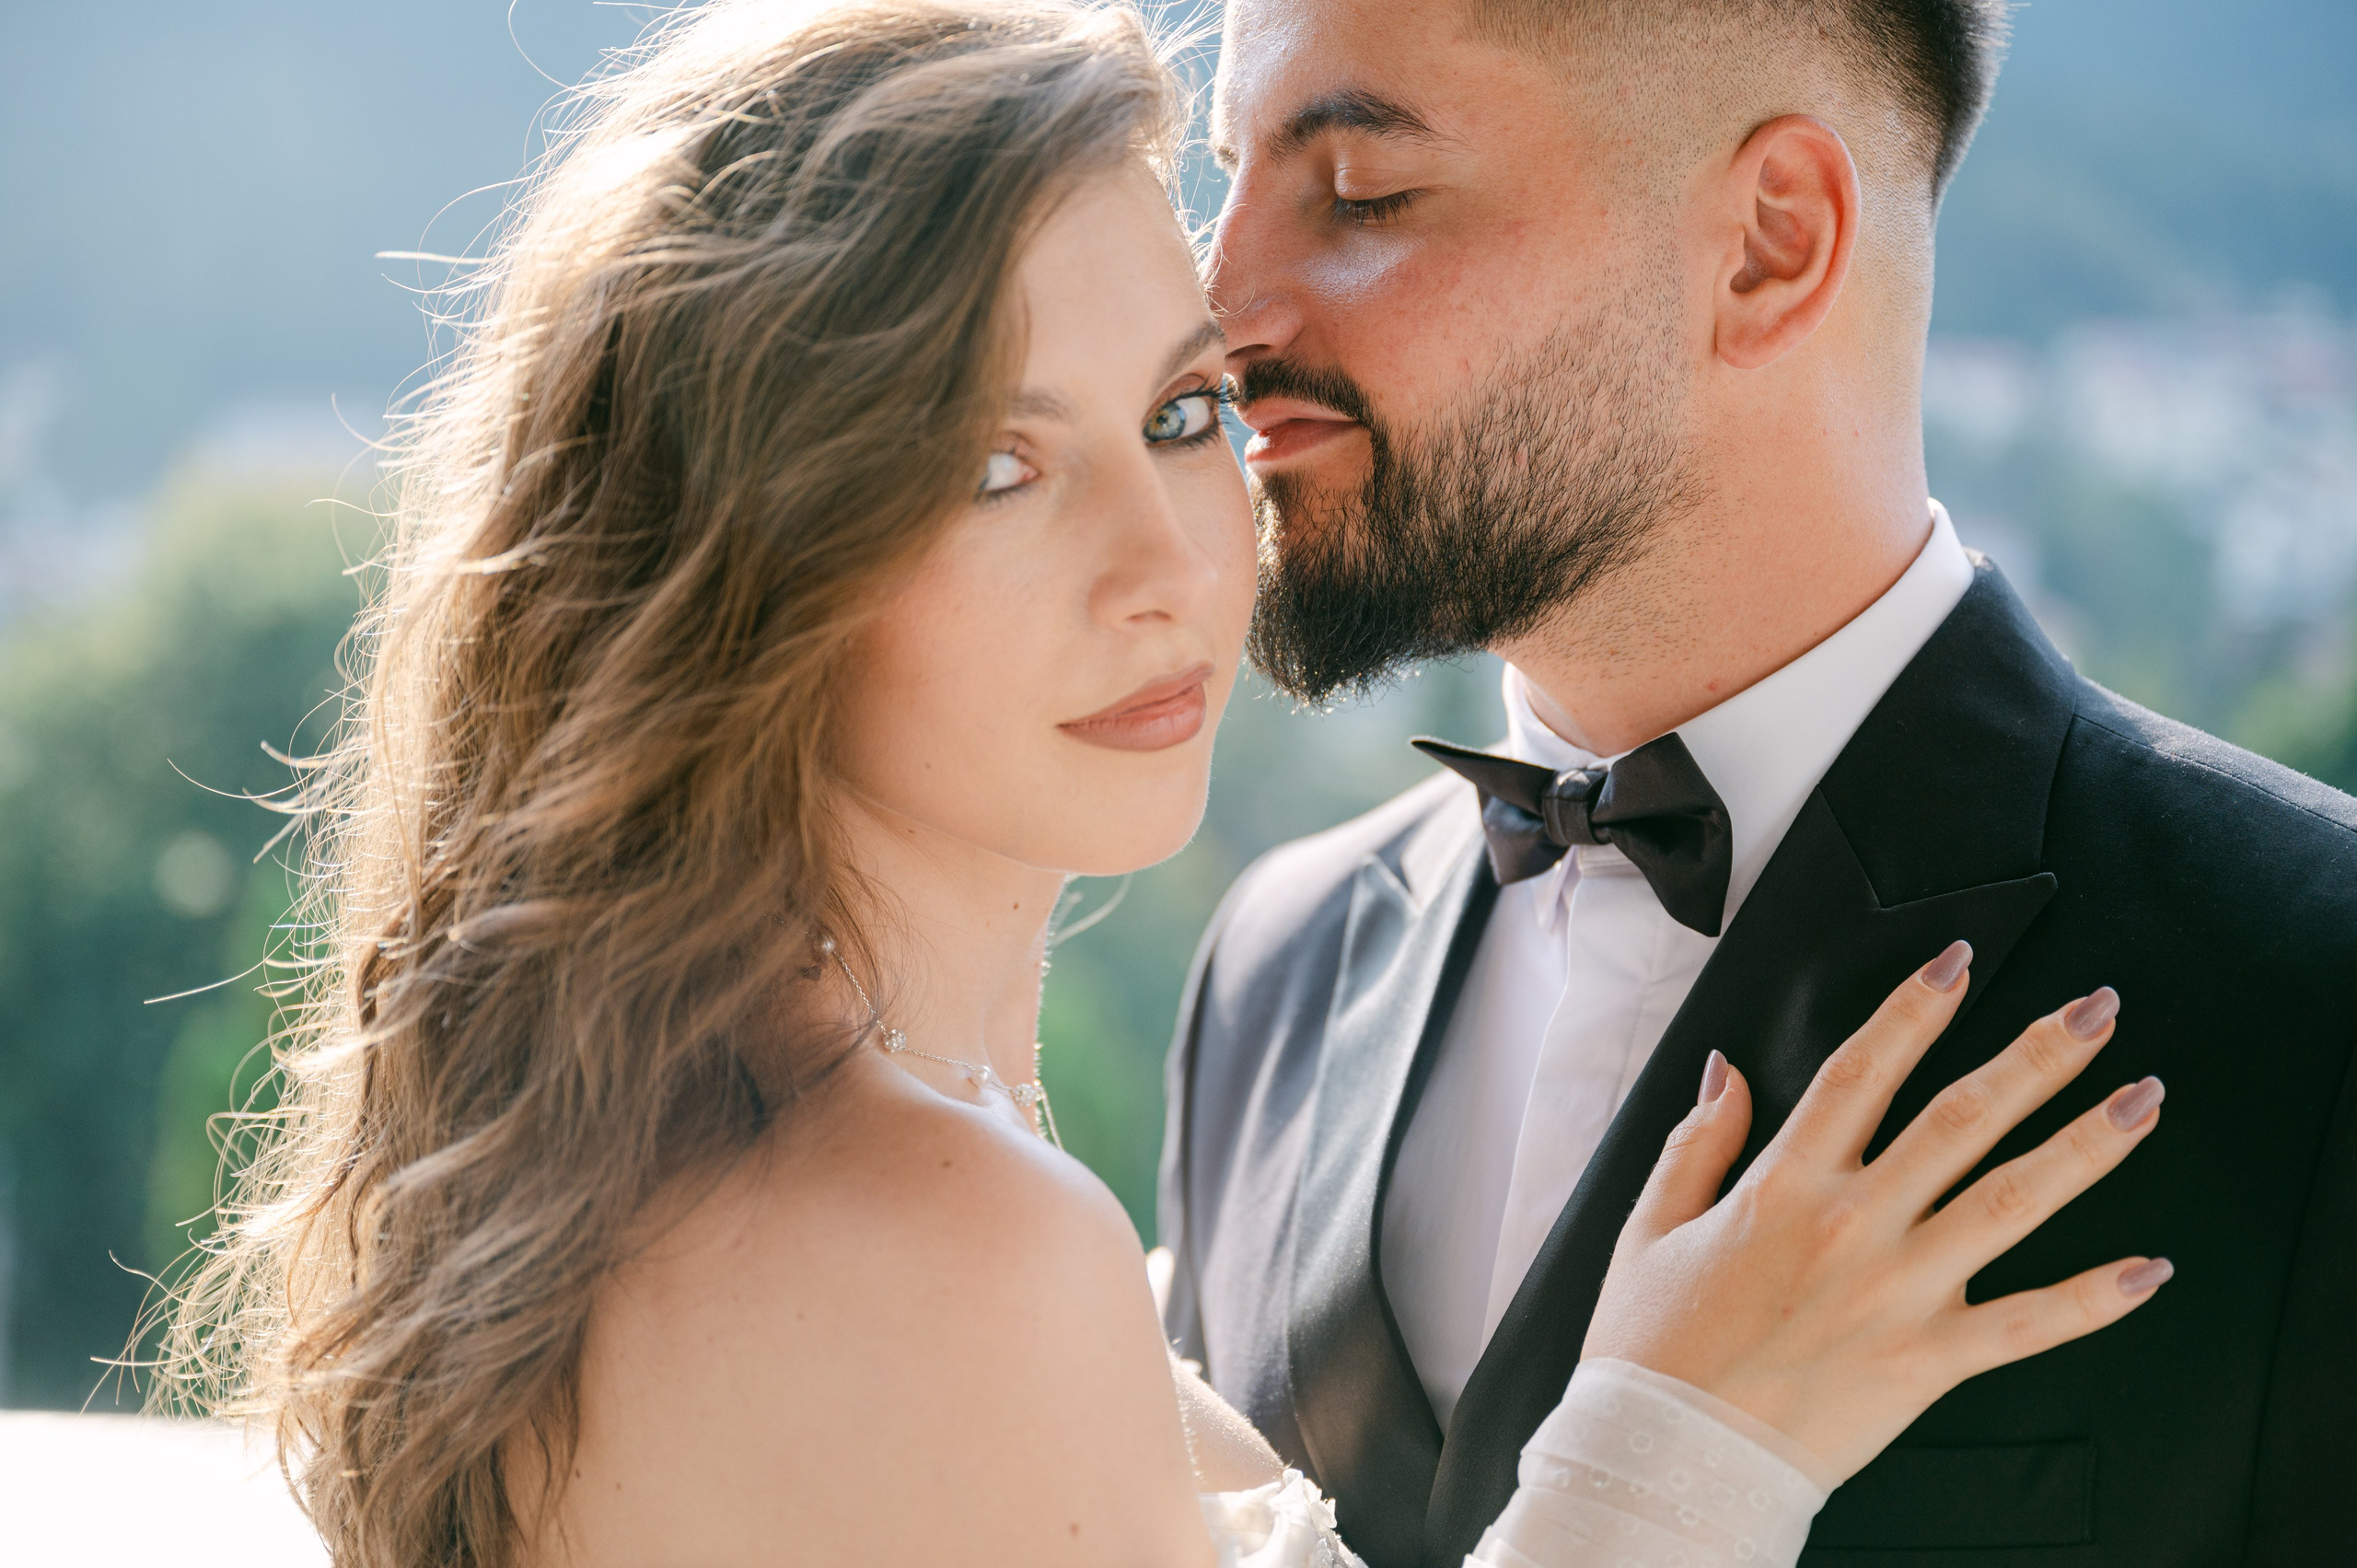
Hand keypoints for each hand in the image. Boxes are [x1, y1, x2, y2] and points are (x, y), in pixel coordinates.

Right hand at [1581, 941, 2169, 1480]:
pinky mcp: (1928, 1361)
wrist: (1674, 1454)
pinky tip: (2150, 1271)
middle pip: (1963, 1118)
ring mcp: (1899, 1291)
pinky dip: (2093, 1299)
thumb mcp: (1650, 1226)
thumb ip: (1697, 1141)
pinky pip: (2027, 1325)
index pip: (1862, 1069)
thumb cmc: (1655, 1348)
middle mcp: (1854, 1224)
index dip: (1914, 1008)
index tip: (1959, 962)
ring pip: (2013, 1202)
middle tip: (2097, 1011)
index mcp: (1785, 1184)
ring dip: (2086, 1145)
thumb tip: (1726, 1069)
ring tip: (2142, 1100)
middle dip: (2039, 1056)